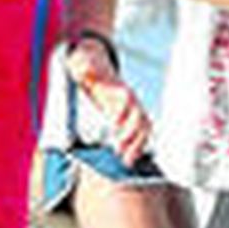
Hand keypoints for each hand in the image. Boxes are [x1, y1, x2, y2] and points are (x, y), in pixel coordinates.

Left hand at [67, 40, 152, 166]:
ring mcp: (134, 111)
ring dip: (137, 144)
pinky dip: (138, 146)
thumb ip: (85, 69)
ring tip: (127, 160)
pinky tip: (130, 159)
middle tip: (119, 149)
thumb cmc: (92, 73)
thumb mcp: (85, 67)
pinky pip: (142, 134)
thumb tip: (84, 69)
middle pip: (139, 117)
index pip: (127, 98)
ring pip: (144, 128)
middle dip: (131, 134)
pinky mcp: (131, 120)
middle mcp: (131, 100)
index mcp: (120, 88)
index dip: (122, 111)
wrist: (99, 72)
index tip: (113, 124)